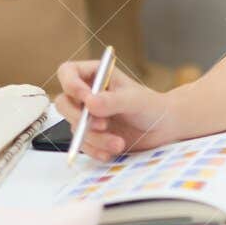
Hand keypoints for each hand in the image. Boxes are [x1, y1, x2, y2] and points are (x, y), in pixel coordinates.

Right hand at [53, 58, 174, 161]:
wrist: (163, 129)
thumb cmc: (151, 106)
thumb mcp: (135, 100)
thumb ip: (112, 100)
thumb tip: (89, 103)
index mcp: (96, 75)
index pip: (68, 72)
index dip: (70, 84)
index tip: (86, 98)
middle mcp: (87, 95)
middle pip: (63, 103)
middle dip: (79, 117)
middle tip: (102, 125)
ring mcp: (86, 116)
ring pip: (75, 127)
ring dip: (95, 138)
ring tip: (119, 143)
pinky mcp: (90, 135)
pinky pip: (82, 144)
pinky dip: (95, 150)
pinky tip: (110, 152)